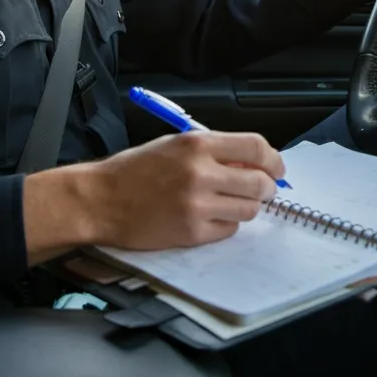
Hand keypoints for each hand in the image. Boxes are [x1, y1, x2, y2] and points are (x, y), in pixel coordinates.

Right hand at [35, 131, 285, 256]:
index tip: (276, 167)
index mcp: (197, 144)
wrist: (100, 199)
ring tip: (230, 203)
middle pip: (259, 181)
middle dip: (267, 187)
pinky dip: (226, 225)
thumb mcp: (174, 146)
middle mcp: (201, 172)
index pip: (256, 147)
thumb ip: (212, 151)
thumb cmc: (134, 171)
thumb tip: (249, 162)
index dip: (273, 159)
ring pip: (249, 209)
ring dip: (247, 207)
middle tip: (262, 189)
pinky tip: (210, 217)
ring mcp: (197, 205)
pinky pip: (228, 231)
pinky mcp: (191, 233)